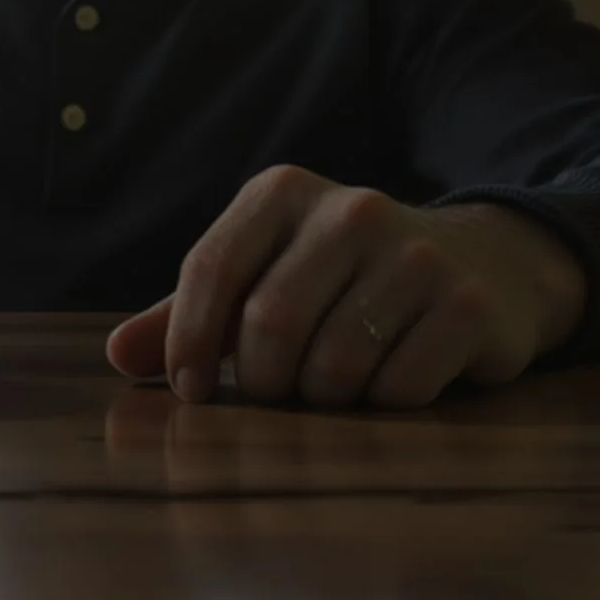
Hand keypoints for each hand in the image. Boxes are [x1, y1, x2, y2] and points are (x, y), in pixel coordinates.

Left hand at [107, 166, 586, 408]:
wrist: (483, 264)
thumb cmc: (342, 282)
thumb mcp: (261, 278)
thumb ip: (185, 314)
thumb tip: (116, 354)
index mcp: (282, 193)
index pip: (211, 268)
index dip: (189, 341)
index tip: (192, 390)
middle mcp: (350, 209)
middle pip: (270, 323)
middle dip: (262, 382)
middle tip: (276, 397)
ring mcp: (415, 253)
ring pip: (334, 363)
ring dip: (323, 400)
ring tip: (334, 387)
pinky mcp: (466, 303)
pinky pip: (398, 388)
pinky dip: (382, 406)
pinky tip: (391, 383)